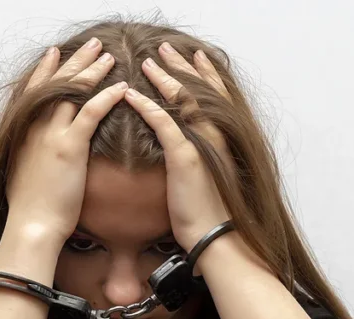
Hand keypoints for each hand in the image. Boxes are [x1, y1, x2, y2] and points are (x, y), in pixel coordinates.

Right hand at [5, 38, 128, 243]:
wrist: (31, 224)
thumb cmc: (29, 207)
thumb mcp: (22, 173)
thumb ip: (30, 156)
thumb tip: (36, 156)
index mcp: (23, 132)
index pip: (34, 91)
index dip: (45, 70)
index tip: (54, 54)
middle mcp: (34, 127)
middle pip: (55, 83)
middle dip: (75, 61)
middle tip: (92, 45)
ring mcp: (50, 134)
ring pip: (73, 91)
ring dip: (92, 70)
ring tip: (108, 56)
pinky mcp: (68, 146)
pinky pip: (90, 112)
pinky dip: (106, 96)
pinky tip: (121, 87)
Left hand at [123, 43, 234, 252]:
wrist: (214, 236)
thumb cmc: (208, 213)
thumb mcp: (209, 179)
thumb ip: (201, 159)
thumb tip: (189, 154)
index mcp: (222, 140)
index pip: (215, 98)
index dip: (205, 76)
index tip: (195, 58)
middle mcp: (216, 136)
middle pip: (200, 90)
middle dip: (183, 67)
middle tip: (167, 49)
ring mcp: (202, 145)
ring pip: (183, 100)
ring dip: (164, 78)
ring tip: (149, 62)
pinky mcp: (185, 157)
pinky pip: (163, 122)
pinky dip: (147, 106)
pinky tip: (131, 94)